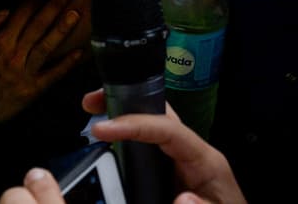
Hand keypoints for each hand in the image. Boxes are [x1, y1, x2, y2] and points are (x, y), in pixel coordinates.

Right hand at [0, 0, 86, 135]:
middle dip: (54, 5)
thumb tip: (7, 10)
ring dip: (63, 29)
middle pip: (38, 25)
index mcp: (1, 42)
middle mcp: (16, 55)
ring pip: (48, 46)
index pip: (21, 14)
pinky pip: (53, 74)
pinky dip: (66, 63)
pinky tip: (79, 52)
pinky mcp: (33, 89)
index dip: (34, 0)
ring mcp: (26, 73)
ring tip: (75, 14)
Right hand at [83, 90, 247, 203]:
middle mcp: (190, 153)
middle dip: (126, 102)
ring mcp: (179, 162)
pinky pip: (146, 152)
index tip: (103, 128)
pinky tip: (107, 145)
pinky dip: (125, 143)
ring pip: (149, 131)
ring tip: (95, 115)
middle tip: (92, 103)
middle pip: (158, 116)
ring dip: (123, 120)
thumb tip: (182, 199)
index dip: (135, 124)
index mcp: (204, 160)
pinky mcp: (170, 174)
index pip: (168, 129)